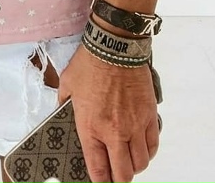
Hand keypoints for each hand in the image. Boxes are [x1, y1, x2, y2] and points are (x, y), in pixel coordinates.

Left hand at [58, 44, 159, 182]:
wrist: (114, 46)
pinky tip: (141, 148)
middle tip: (115, 176)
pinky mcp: (150, 115)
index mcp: (91, 127)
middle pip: (124, 174)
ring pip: (141, 163)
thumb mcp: (67, 86)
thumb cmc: (90, 62)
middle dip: (119, 180)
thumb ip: (63, 104)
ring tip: (128, 161)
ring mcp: (135, 125)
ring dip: (134, 167)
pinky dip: (148, 152)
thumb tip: (62, 111)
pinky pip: (153, 144)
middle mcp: (114, 131)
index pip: (98, 170)